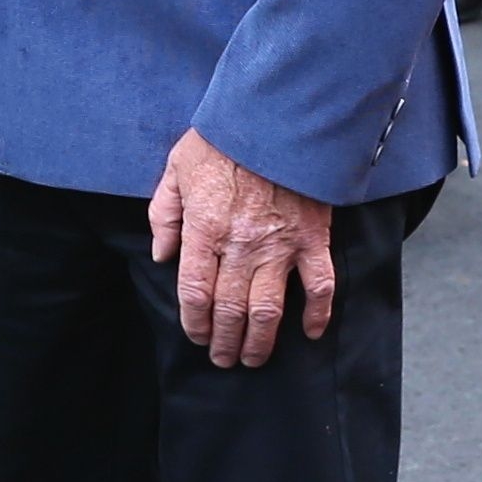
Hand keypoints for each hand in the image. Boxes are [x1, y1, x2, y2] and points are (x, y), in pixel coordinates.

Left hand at [148, 128, 334, 368]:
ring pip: (269, 307)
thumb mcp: (175, 169)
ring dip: (260, 339)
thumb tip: (161, 255)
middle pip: (230, 308)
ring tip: (252, 359)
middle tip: (223, 360)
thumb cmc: (221, 142)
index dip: (194, 321)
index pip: (195, 291)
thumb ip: (164, 215)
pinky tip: (309, 333)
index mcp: (204, 229)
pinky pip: (319, 286)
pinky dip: (317, 314)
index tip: (195, 336)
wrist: (274, 120)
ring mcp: (280, 246)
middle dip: (224, 340)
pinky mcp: (313, 240)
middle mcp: (241, 246)